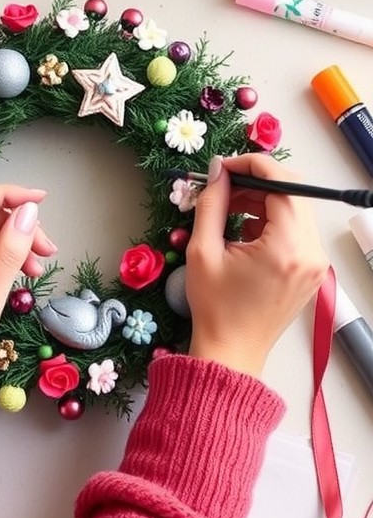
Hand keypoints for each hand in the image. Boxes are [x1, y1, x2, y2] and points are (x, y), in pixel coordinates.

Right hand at [185, 154, 328, 377]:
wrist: (232, 352)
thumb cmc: (214, 307)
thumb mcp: (202, 250)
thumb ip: (211, 203)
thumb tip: (217, 170)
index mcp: (286, 247)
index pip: (281, 182)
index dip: (251, 165)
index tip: (224, 168)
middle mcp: (310, 252)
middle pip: (293, 192)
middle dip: (257, 182)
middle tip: (223, 189)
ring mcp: (316, 262)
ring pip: (296, 208)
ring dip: (264, 200)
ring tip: (229, 213)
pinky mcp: (312, 269)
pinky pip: (296, 228)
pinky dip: (272, 220)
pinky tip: (244, 232)